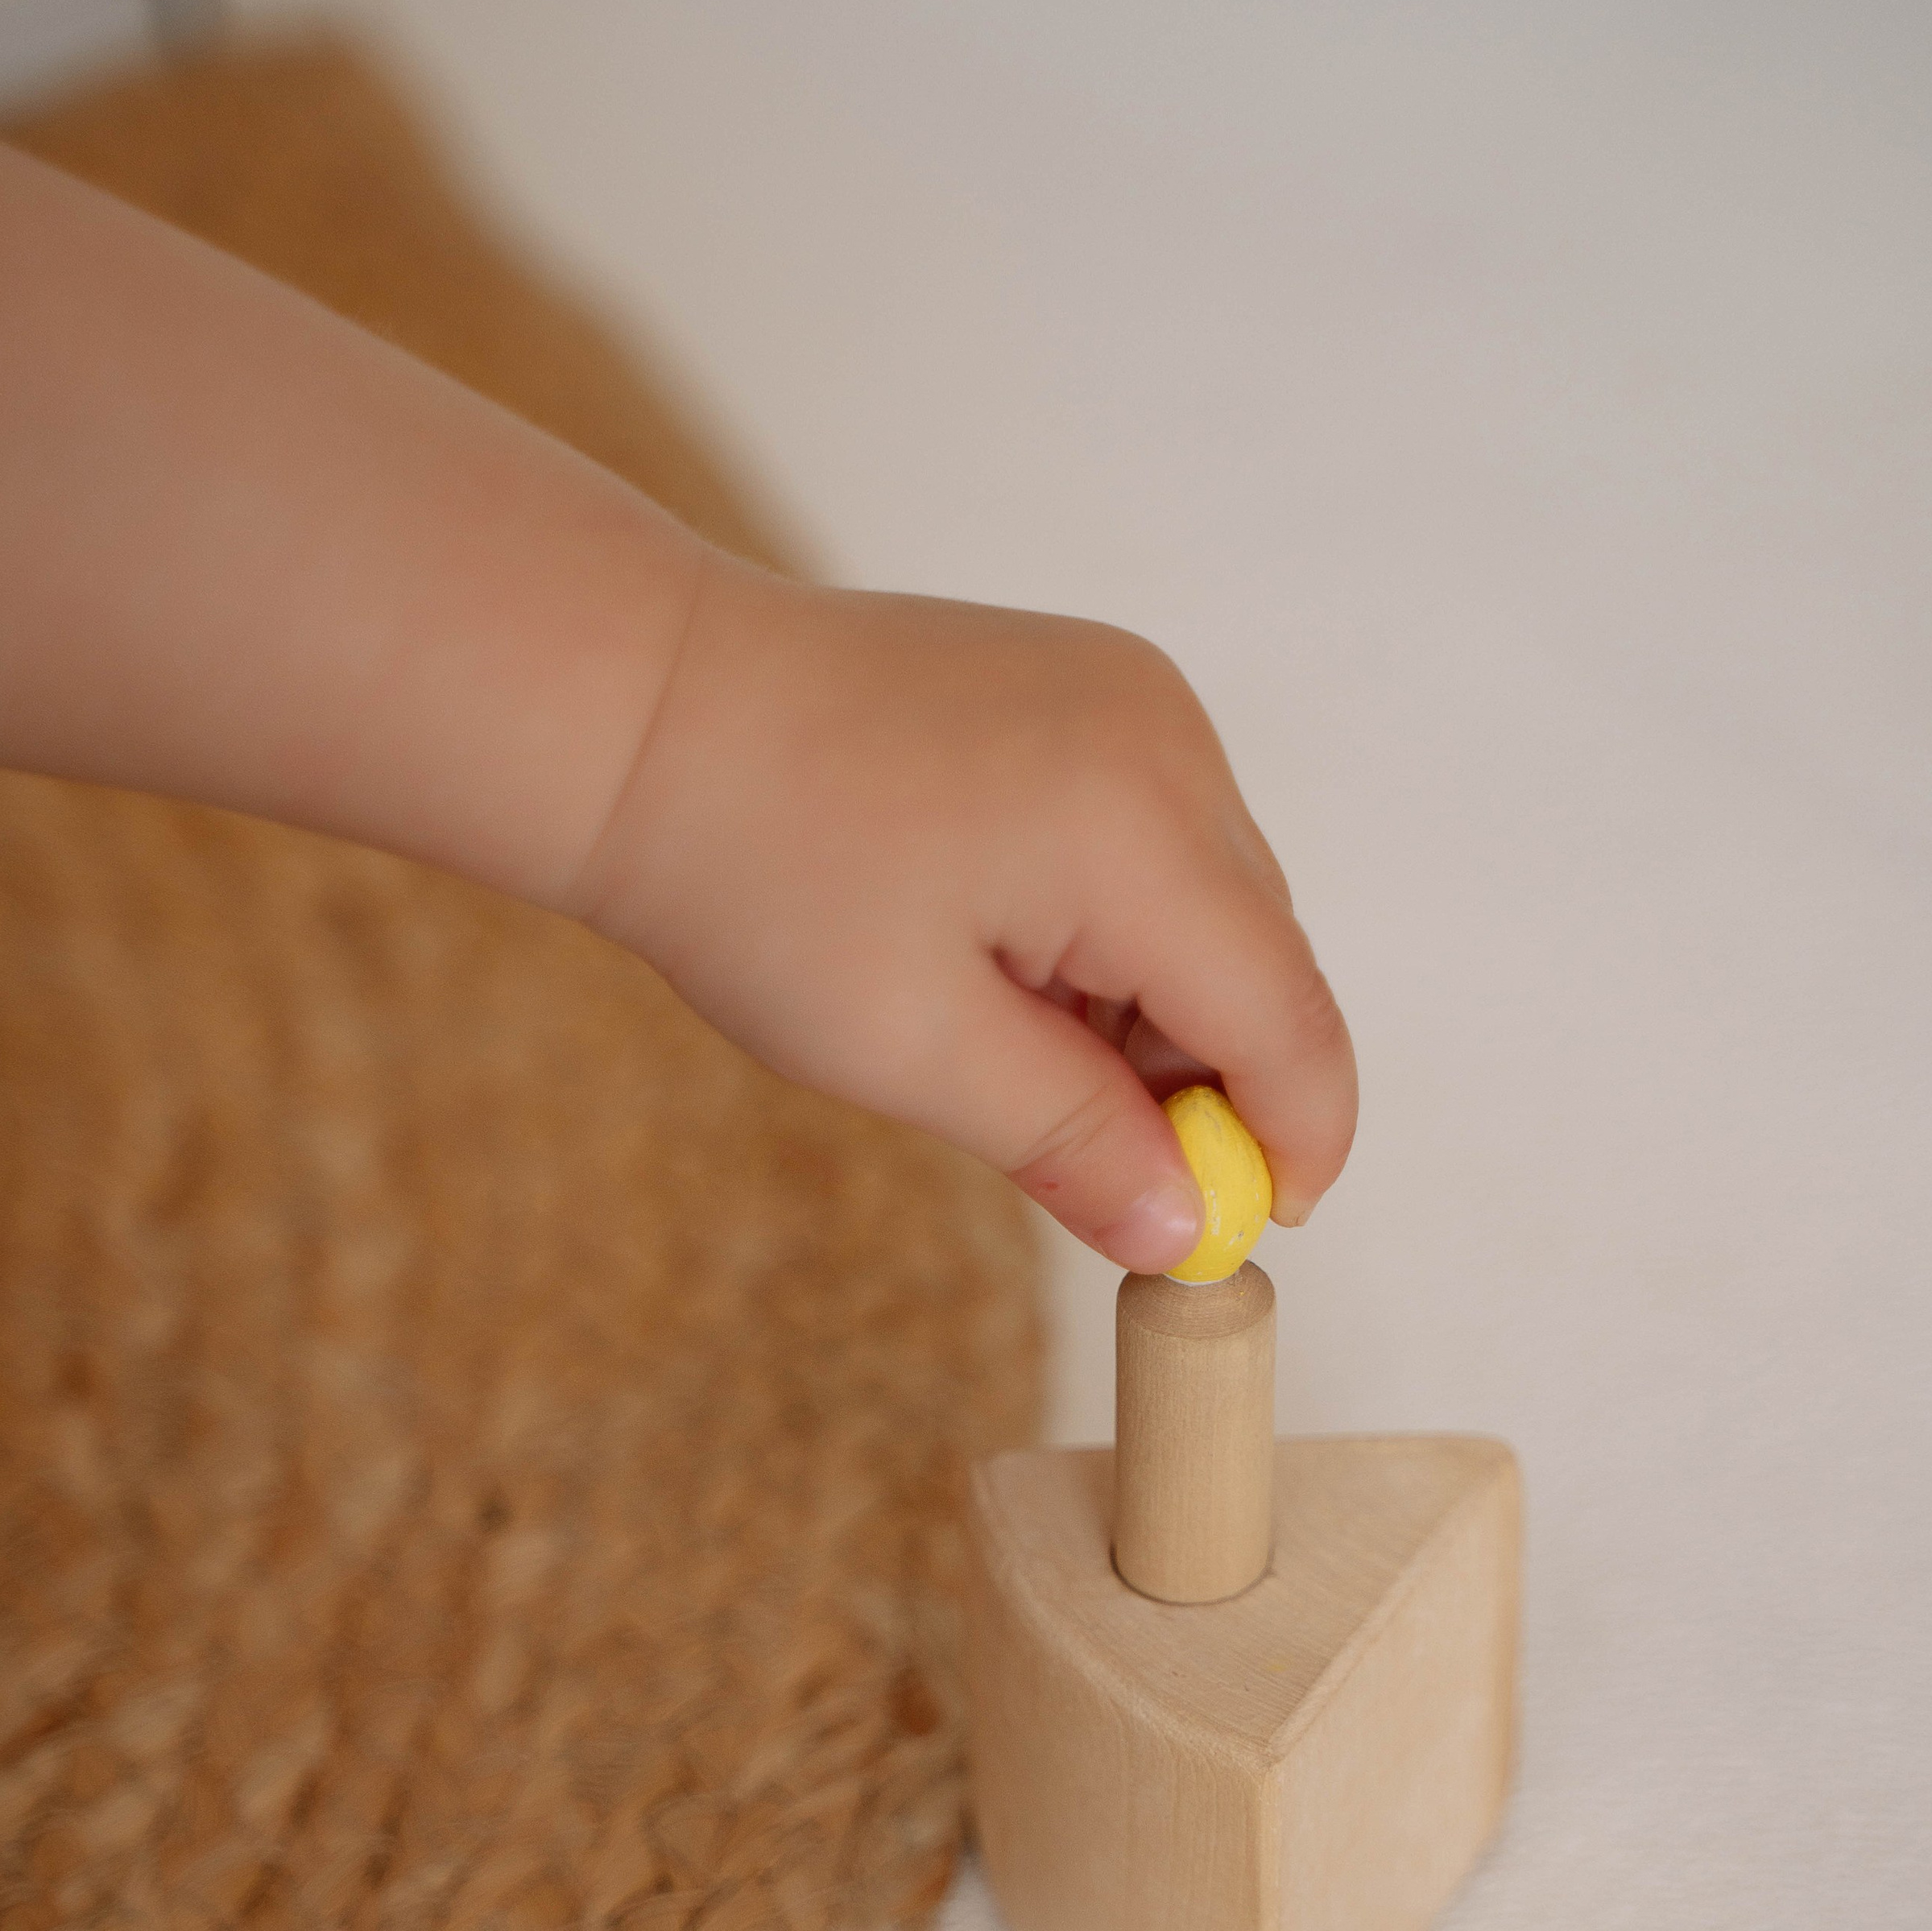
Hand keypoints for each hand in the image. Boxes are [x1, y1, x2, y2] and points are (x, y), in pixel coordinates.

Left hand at [575, 556, 1357, 1268]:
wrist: (642, 707)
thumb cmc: (755, 874)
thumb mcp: (912, 1048)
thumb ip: (1074, 1144)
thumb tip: (1186, 1234)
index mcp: (1139, 829)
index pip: (1289, 1019)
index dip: (1288, 1146)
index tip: (1235, 1240)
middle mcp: (1169, 742)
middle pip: (1265, 962)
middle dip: (1209, 1086)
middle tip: (1095, 1173)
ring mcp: (1136, 701)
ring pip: (1217, 908)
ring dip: (1158, 1010)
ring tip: (1010, 1053)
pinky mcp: (1095, 690)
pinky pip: (1163, 843)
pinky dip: (1122, 934)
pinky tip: (1012, 972)